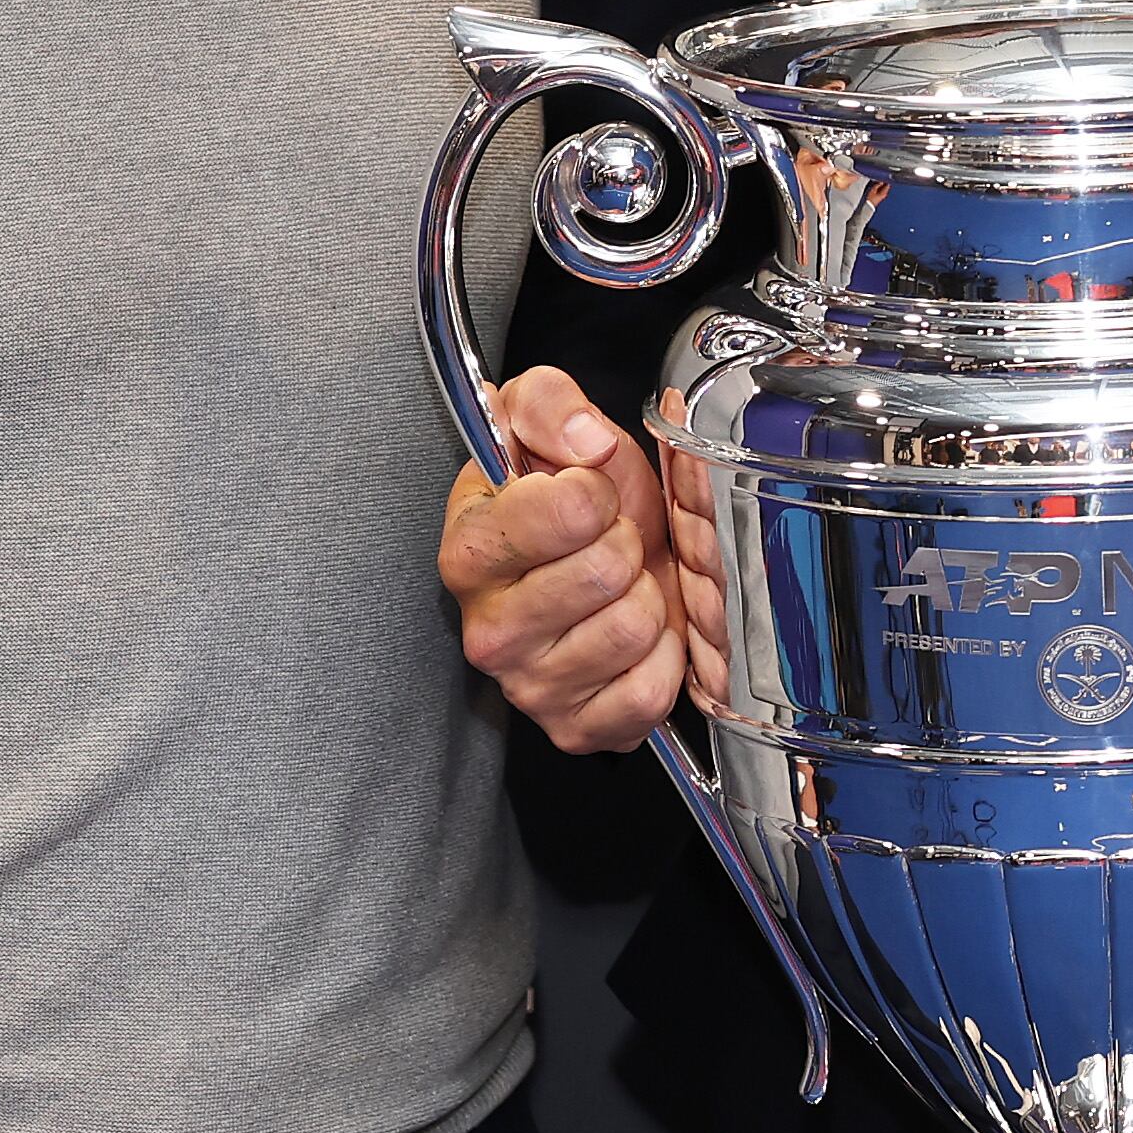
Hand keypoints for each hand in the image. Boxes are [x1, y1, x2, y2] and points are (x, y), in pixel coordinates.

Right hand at [443, 366, 679, 751]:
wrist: (591, 566)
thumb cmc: (565, 504)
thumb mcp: (545, 425)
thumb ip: (550, 403)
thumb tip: (583, 439)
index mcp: (469, 550)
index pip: (569, 510)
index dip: (597, 491)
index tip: (587, 496)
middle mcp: (487, 629)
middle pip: (607, 571)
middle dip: (626, 543)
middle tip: (609, 544)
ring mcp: (529, 687)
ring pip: (633, 627)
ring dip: (646, 597)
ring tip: (620, 588)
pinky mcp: (576, 729)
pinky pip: (650, 690)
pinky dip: (663, 657)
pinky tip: (634, 636)